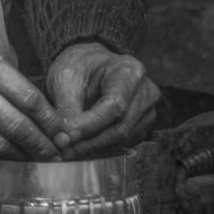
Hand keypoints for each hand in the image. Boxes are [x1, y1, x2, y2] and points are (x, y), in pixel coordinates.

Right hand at [0, 24, 69, 159]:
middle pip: (19, 124)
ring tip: (33, 159)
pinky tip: (2, 157)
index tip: (63, 134)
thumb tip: (37, 111)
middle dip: (42, 144)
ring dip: (20, 155)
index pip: (29, 98)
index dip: (51, 122)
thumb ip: (1, 79)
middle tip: (56, 154)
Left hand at [46, 41, 160, 155]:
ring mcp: (147, 109)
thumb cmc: (79, 66)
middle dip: (91, 141)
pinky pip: (124, 142)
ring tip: (70, 147)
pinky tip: (83, 144)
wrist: (89, 65)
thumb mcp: (65, 79)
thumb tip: (66, 138)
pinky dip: (102, 146)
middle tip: (65, 148)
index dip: (90, 125)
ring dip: (95, 146)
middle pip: (122, 126)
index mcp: (129, 71)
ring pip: (123, 138)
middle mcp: (145, 90)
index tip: (67, 137)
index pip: (114, 105)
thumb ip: (67, 108)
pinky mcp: (142, 123)